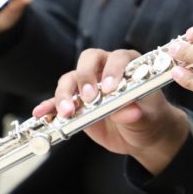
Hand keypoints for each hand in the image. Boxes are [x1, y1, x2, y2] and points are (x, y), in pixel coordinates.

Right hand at [32, 47, 188, 174]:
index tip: (110, 89)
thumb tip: (129, 111)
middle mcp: (105, 70)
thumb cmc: (150, 118)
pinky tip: (42, 113)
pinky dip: (50, 106)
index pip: (118, 58)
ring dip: (64, 94)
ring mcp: (89, 86)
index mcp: (128, 65)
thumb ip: (136, 113)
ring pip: (70, 80)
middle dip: (84, 77)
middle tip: (88, 97)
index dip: (113, 70)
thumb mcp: (147, 118)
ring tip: (66, 112)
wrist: (143, 135)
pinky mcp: (77, 103)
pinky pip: (59, 101)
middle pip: (88, 61)